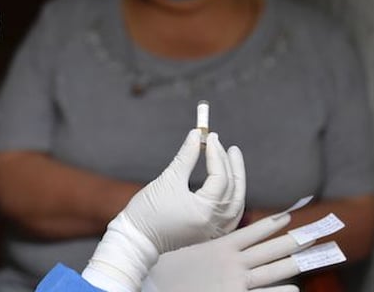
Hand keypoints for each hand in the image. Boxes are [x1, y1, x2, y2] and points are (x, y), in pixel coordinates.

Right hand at [82, 129, 245, 291]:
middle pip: (233, 190)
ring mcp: (213, 232)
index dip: (216, 154)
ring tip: (232, 162)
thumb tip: (196, 134)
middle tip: (226, 146)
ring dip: (236, 182)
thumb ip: (186, 156)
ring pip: (236, 204)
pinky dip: (232, 200)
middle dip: (231, 165)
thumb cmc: (148, 211)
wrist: (136, 239)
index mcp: (205, 211)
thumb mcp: (168, 179)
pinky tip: (231, 187)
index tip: (210, 137)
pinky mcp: (208, 234)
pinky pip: (230, 216)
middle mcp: (213, 224)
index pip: (220, 177)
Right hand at [142, 214, 306, 291]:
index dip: (273, 224)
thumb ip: (210, 247)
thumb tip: (224, 243)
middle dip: (295, 240)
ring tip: (312, 255)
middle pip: (272, 249)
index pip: (254, 231)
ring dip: (294, 262)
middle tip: (316, 234)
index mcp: (220, 246)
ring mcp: (237, 282)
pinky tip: (294, 289)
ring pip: (274, 270)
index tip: (289, 217)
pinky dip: (281, 291)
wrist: (158, 286)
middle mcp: (233, 262)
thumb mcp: (189, 251)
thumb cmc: (169, 270)